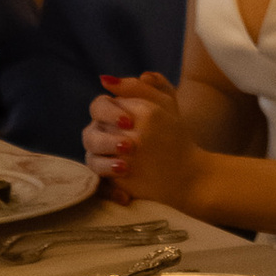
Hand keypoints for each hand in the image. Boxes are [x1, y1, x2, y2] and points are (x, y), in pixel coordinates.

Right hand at [84, 70, 200, 208]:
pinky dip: (110, 192)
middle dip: (107, 141)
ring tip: (125, 167)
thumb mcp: (162, 103)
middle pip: (89, 135)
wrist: (186, 165)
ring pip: (91, 162)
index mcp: (112, 114)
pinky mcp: (109, 182)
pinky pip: (100, 189)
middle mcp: (102, 136)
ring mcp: (104, 160)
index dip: (109, 113)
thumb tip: (106, 79)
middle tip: (129, 146)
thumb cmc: (171, 129)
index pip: (98, 107)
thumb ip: (140, 87)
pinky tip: (125, 196)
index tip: (128, 122)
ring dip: (105, 165)